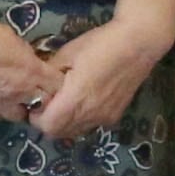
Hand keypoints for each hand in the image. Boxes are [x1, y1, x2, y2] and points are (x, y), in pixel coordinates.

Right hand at [0, 10, 67, 123]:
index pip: (57, 86)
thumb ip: (25, 53)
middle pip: (42, 106)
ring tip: (16, 95)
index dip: (56, 82)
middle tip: (37, 88)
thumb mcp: (10, 36)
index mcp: (30, 72)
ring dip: (21, 107)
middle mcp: (18, 93)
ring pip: (19, 116)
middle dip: (42, 98)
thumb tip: (30, 60)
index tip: (53, 76)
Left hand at [31, 11, 172, 143]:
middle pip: (59, 133)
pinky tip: (83, 100)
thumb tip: (38, 84)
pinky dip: (80, 119)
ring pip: (75, 131)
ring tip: (65, 101)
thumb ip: (50, 72)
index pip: (47, 126)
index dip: (36, 117)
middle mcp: (90, 114)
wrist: (138, 43)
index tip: (35, 102)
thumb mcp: (67, 53)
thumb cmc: (100, 44)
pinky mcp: (115, 115)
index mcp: (76, 99)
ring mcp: (104, 117)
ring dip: (64, 122)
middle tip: (47, 102)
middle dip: (48, 121)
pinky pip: (90, 125)